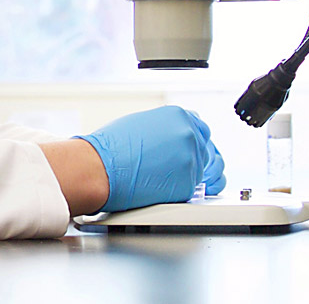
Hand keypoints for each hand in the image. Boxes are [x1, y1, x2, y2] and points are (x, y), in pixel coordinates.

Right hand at [77, 106, 225, 212]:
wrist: (101, 167)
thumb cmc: (112, 147)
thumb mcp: (142, 124)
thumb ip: (166, 129)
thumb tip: (171, 139)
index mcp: (180, 116)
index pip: (202, 129)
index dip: (196, 143)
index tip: (192, 151)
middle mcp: (190, 135)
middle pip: (207, 151)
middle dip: (199, 161)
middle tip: (185, 170)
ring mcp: (192, 159)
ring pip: (205, 172)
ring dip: (195, 178)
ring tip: (175, 181)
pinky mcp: (188, 184)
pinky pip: (193, 189)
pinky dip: (182, 192)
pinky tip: (166, 189)